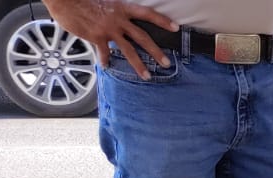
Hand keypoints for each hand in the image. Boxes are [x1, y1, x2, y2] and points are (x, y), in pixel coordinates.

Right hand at [42, 0, 176, 78]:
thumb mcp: (105, 1)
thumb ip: (114, 11)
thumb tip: (119, 20)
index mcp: (122, 8)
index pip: (147, 13)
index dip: (162, 20)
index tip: (175, 27)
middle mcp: (118, 19)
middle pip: (143, 37)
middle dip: (156, 51)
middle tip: (166, 63)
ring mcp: (108, 29)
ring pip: (128, 50)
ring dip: (139, 65)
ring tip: (147, 76)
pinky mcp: (97, 37)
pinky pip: (104, 53)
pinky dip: (105, 60)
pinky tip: (106, 66)